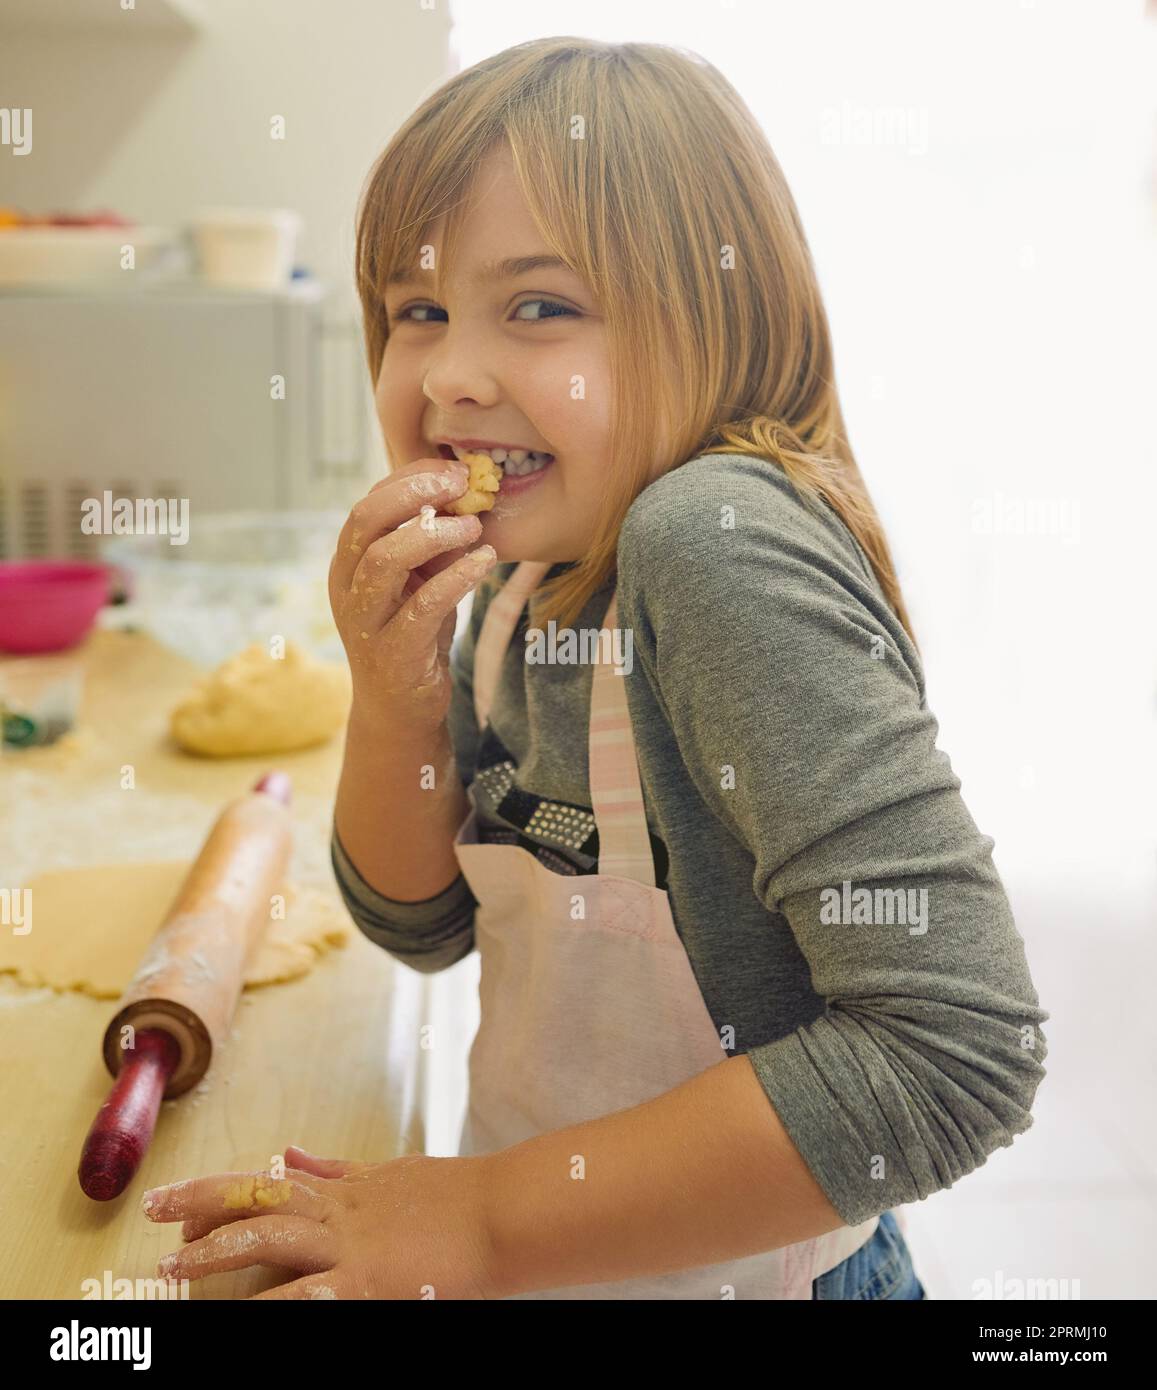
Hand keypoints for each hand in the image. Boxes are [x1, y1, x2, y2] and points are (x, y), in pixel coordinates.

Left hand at [142, 1146, 497, 1299]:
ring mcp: (351, 1248)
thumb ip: (336, 1169)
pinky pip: (308, 1299)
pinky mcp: (369, 1285)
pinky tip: (240, 1315)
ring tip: (174, 1268)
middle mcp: (338, 1213)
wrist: (503, 1214)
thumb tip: (289, 1151)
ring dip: (218, 1252)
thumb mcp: (389, 1174)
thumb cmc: (456, 1198)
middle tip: (153, 1210)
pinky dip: (273, 1307)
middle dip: (201, 1206)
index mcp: (343, 1190)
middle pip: (257, 1201)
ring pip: (272, 1241)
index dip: (215, 1190)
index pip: (266, 1183)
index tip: (172, 1199)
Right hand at [328, 458, 497, 728]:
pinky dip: (456, 578)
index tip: (453, 469)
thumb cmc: (413, 634)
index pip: (369, 503)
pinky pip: (421, 607)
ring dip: (434, 534)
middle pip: (366, 521)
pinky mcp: (393, 653)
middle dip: (414, 493)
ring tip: (474, 527)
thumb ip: (432, 542)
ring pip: (384, 559)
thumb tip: (468, 494)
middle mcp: (346, 587)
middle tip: (461, 485)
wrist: (400, 709)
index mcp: (348, 562)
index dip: (409, 478)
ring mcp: (365, 622)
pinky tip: (483, 562)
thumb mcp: (420, 580)